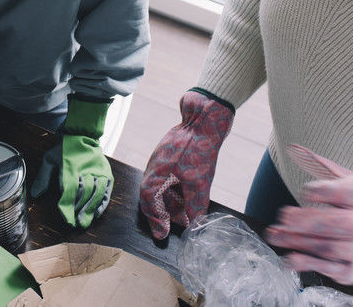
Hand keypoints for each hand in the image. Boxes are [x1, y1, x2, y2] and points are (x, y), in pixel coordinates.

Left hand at [30, 97, 111, 227]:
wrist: (83, 133)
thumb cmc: (65, 148)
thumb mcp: (50, 159)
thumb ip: (43, 177)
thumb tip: (35, 194)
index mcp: (70, 167)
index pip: (69, 190)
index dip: (68, 206)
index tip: (67, 219)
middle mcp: (85, 169)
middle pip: (84, 194)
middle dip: (80, 211)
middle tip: (77, 224)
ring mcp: (97, 171)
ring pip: (96, 193)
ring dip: (91, 209)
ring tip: (87, 221)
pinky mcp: (106, 172)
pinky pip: (106, 190)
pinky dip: (103, 202)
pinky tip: (98, 213)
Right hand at [138, 89, 233, 238]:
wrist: (204, 118)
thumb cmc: (199, 148)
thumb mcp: (200, 182)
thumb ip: (195, 206)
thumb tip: (194, 225)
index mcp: (155, 174)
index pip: (148, 203)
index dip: (155, 220)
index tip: (163, 234)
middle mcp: (154, 167)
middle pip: (151, 196)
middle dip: (161, 213)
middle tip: (170, 228)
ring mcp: (161, 160)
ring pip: (160, 187)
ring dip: (169, 202)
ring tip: (183, 214)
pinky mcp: (170, 155)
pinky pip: (168, 177)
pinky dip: (175, 190)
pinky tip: (187, 195)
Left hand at [263, 144, 352, 284]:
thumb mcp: (347, 181)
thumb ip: (321, 165)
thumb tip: (293, 148)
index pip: (351, 193)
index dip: (326, 192)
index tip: (306, 191)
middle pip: (344, 224)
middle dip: (311, 221)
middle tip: (284, 216)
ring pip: (332, 247)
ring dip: (299, 242)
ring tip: (275, 235)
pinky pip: (330, 268)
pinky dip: (307, 264)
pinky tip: (288, 258)